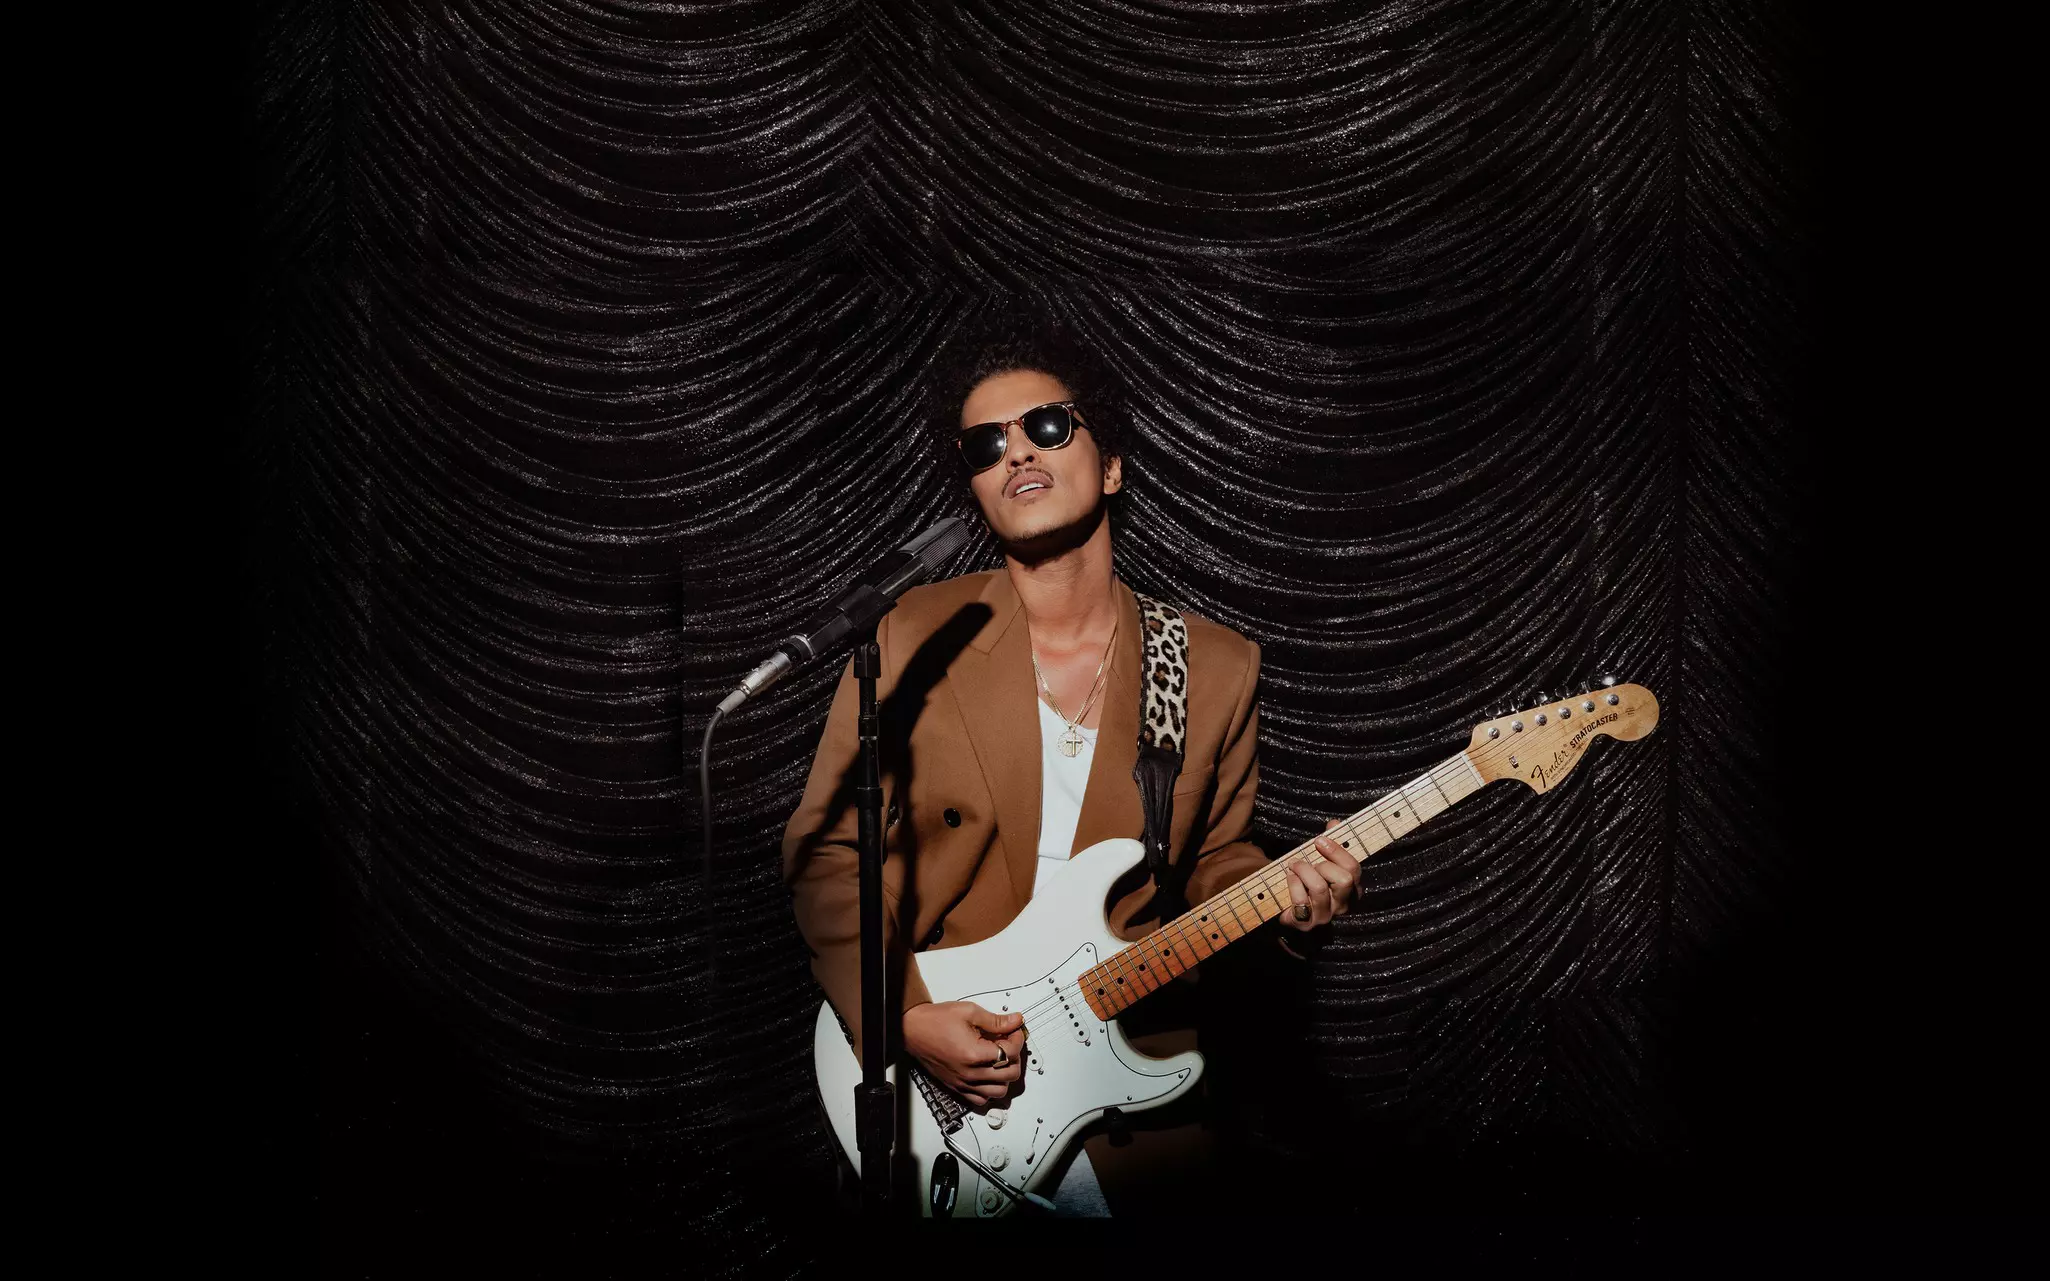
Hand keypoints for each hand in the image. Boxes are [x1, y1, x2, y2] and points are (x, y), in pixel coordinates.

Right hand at [902, 1000, 1026, 1107]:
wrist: (913, 1029)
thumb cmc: (935, 1021)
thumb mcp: (969, 1012)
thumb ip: (996, 1020)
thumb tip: (1015, 1021)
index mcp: (974, 1054)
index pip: (1010, 1053)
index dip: (1017, 1038)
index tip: (1014, 1030)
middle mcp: (969, 1073)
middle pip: (1010, 1074)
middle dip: (1015, 1056)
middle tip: (1009, 1042)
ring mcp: (963, 1083)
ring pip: (999, 1091)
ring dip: (1005, 1075)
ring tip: (1000, 1059)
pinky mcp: (957, 1087)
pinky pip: (981, 1100)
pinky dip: (990, 1090)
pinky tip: (989, 1074)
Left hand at [1281, 818, 1358, 931]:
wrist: (1288, 907)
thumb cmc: (1308, 880)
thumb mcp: (1321, 859)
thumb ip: (1330, 842)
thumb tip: (1335, 823)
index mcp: (1352, 888)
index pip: (1354, 869)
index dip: (1337, 851)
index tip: (1319, 840)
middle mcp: (1343, 905)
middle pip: (1344, 880)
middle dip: (1322, 864)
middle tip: (1305, 860)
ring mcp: (1325, 915)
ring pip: (1319, 888)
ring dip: (1303, 870)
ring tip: (1293, 866)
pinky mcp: (1306, 923)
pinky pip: (1300, 901)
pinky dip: (1292, 885)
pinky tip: (1288, 879)